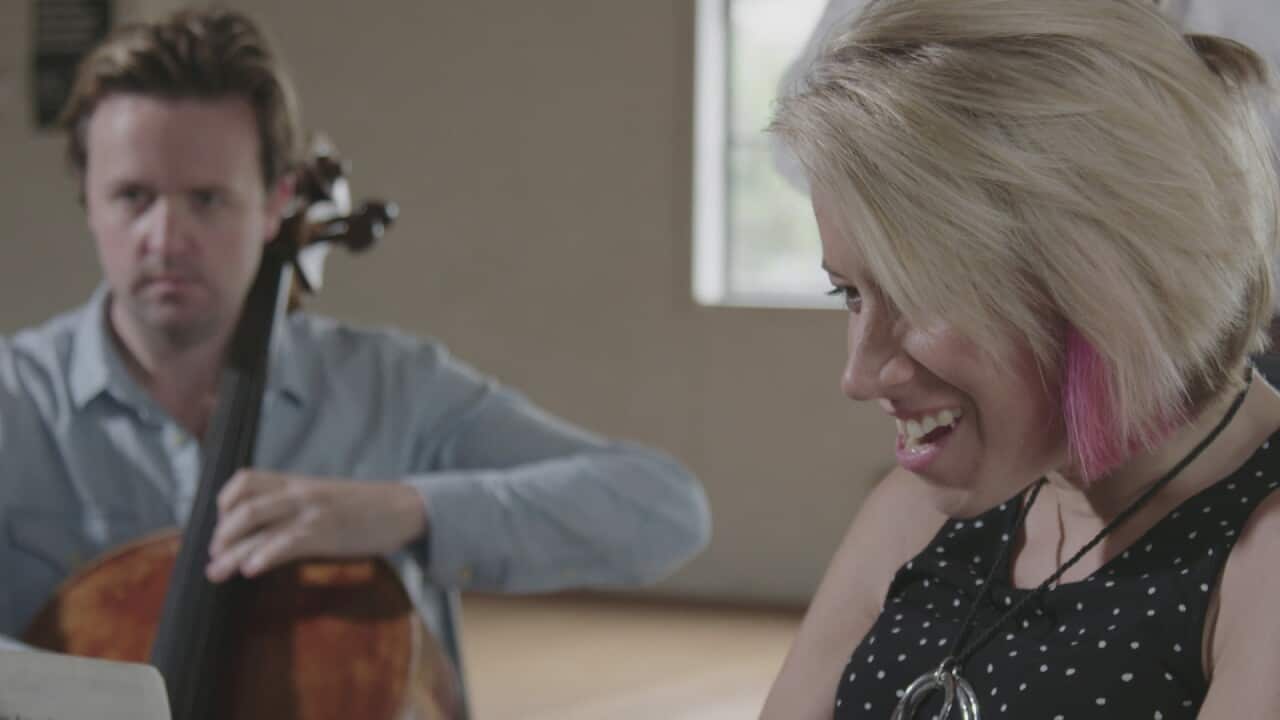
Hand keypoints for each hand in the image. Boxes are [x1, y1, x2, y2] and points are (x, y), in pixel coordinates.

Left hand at [205, 470, 427, 582]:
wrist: (403, 507)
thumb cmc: (365, 508)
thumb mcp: (324, 499)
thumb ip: (295, 507)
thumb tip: (266, 531)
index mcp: (297, 482)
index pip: (245, 480)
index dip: (224, 504)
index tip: (221, 527)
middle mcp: (299, 492)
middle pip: (244, 507)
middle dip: (221, 536)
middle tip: (214, 557)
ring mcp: (312, 511)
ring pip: (258, 526)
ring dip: (232, 553)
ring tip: (217, 573)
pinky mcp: (326, 531)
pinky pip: (287, 541)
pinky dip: (265, 555)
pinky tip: (252, 570)